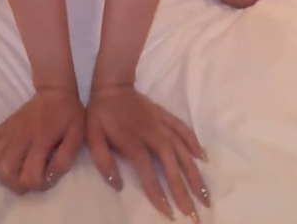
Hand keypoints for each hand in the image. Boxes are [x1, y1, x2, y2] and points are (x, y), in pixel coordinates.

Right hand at [0, 87, 84, 194]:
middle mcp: (21, 136)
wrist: (54, 90)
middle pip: (7, 171)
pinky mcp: (4, 125)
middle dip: (17, 183)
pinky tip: (7, 155)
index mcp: (41, 140)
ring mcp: (10, 130)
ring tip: (18, 170)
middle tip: (30, 178)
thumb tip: (50, 178)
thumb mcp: (76, 136)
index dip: (38, 185)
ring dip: (4, 172)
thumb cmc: (68, 114)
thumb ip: (65, 159)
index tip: (47, 177)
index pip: (29, 175)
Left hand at [86, 84, 209, 220]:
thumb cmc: (100, 114)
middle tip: (194, 212)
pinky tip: (203, 158)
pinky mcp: (165, 116)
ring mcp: (161, 124)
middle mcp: (152, 135)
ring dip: (194, 173)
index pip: (149, 175)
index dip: (159, 195)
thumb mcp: (92, 136)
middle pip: (171, 166)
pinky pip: (183, 129)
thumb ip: (102, 161)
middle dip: (183, 190)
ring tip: (204, 193)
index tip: (169, 213)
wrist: (112, 85)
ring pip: (182, 151)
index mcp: (133, 143)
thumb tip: (117, 185)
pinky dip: (193, 142)